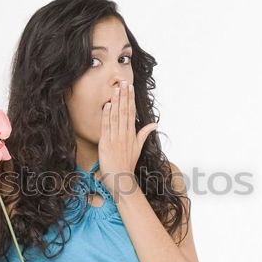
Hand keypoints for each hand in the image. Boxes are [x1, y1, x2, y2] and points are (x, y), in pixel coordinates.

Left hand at [98, 80, 157, 196]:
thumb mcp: (138, 148)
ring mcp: (116, 139)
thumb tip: (155, 124)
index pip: (131, 113)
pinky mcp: (106, 144)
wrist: (122, 179)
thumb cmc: (128, 164)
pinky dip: (107, 116)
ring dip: (116, 102)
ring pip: (116, 117)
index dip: (130, 99)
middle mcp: (125, 135)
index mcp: (132, 135)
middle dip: (124, 96)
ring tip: (116, 90)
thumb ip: (144, 134)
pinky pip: (107, 127)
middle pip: (125, 112)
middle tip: (124, 82)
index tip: (129, 88)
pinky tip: (107, 105)